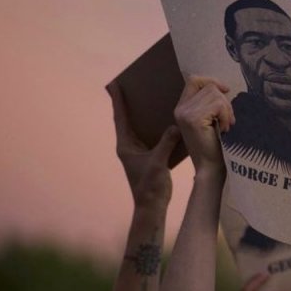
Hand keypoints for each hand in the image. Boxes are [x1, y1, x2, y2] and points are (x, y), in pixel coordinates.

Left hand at [108, 80, 180, 207]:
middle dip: (128, 103)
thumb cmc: (150, 186)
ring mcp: (139, 151)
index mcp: (126, 145)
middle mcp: (129, 146)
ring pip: (139, 127)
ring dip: (142, 114)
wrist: (151, 206)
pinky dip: (156, 126)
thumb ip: (166, 142)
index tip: (114, 84)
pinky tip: (166, 120)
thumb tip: (176, 125)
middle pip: (128, 119)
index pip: (120, 118)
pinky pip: (152, 136)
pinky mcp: (149, 156)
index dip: (118, 100)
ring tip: (148, 99)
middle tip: (131, 85)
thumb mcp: (158, 162)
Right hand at [173, 76, 233, 172]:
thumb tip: (223, 87)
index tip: (226, 90)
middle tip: (228, 120)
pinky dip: (227, 116)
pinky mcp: (193, 119)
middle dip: (225, 101)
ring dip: (227, 110)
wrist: (210, 167)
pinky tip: (225, 129)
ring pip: (215, 95)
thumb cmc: (215, 145)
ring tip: (226, 126)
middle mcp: (180, 109)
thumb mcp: (210, 119)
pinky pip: (218, 105)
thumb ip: (210, 103)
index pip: (194, 80)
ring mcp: (185, 114)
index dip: (211, 81)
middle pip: (209, 87)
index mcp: (182, 107)